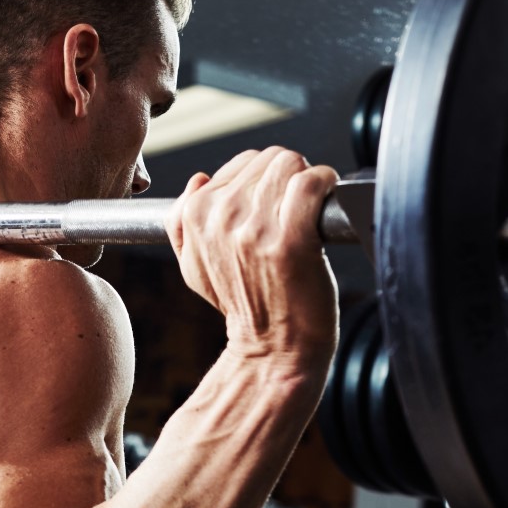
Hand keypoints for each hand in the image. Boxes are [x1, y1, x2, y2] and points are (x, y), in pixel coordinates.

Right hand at [163, 147, 338, 369]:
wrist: (273, 348)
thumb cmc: (244, 307)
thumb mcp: (194, 269)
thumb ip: (182, 224)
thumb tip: (199, 179)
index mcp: (196, 216)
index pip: (242, 163)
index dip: (265, 182)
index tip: (276, 206)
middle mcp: (222, 218)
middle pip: (270, 159)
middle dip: (287, 179)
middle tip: (294, 211)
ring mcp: (256, 229)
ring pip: (291, 165)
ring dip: (307, 182)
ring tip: (308, 212)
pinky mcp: (292, 239)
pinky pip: (312, 182)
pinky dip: (325, 185)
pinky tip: (325, 206)